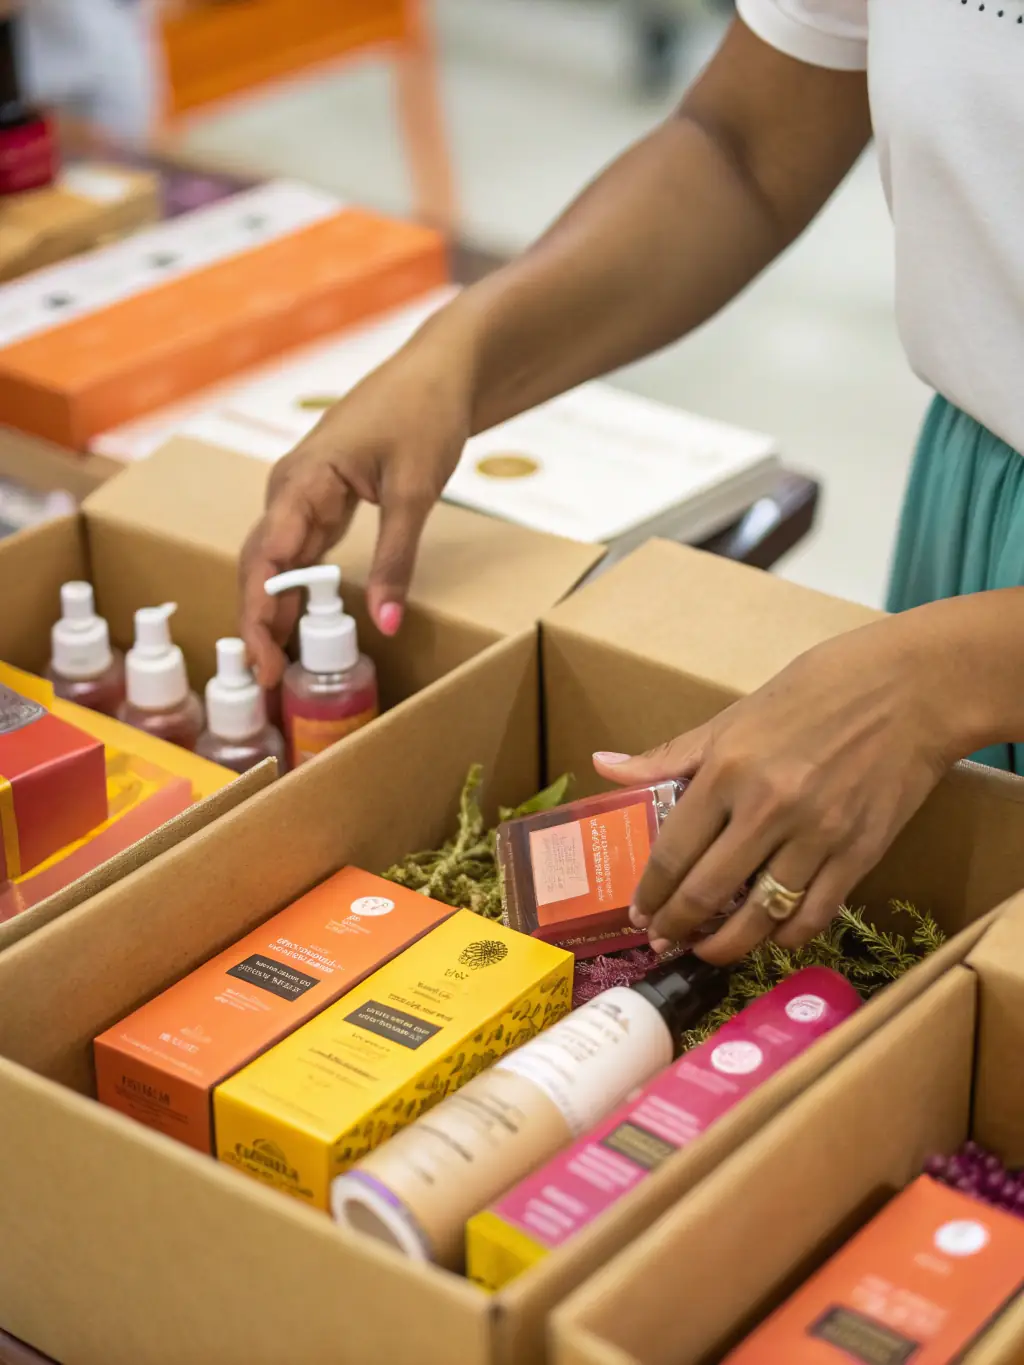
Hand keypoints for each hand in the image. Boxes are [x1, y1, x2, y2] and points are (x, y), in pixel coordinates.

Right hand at [239, 312, 477, 686]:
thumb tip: (387, 623)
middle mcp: (289, 488)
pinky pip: (297, 552)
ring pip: (274, 562)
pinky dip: (295, 589)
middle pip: (258, 565)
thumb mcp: (415, 491)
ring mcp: (302, 495)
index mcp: (302, 481)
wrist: (439, 372)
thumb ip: (397, 559)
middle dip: (257, 623)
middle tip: (268, 680)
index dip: (258, 614)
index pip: (265, 558)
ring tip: (275, 665)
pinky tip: (296, 625)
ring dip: (272, 611)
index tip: (264, 660)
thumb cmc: (423, 415)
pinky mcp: (320, 501)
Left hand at [593, 616, 954, 963]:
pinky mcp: (859, 854)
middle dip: (676, 927)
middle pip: (706, 893)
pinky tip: (769, 935)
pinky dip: (785, 937)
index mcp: (728, 769)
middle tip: (664, 940)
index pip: (672, 852)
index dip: (649, 893)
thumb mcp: (734, 715)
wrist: (910, 689)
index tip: (639, 914)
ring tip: (707, 951)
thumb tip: (604, 765)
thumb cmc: (818, 691)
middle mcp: (767, 809)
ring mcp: (816, 836)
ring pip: (759, 918)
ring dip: (726, 946)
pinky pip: (812, 916)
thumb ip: (670, 754)